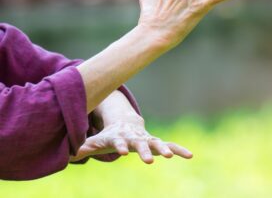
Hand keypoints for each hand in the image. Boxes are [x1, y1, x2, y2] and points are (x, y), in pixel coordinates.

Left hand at [69, 114, 192, 163]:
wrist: (126, 123)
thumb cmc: (110, 134)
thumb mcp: (98, 140)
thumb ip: (86, 146)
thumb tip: (69, 155)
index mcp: (120, 137)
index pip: (119, 142)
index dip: (121, 147)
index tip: (123, 153)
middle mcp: (135, 137)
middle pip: (140, 144)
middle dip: (144, 151)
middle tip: (148, 160)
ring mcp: (146, 139)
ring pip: (157, 143)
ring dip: (164, 149)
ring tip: (171, 156)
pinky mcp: (155, 142)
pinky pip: (169, 145)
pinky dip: (179, 149)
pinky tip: (190, 155)